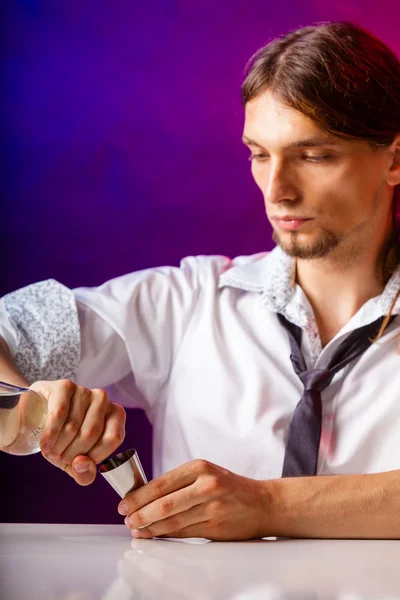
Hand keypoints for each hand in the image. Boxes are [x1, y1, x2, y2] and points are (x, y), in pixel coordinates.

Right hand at [31, 379, 125, 485]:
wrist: (35, 417)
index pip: (113, 438)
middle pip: (91, 433)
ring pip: (73, 426)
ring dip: (58, 446)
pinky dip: (50, 434)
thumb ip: (85, 473)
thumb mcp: (75, 463)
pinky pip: (59, 414)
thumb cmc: (62, 440)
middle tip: (60, 456)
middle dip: (71, 453)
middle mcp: (103, 399)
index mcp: (115, 415)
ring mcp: (84, 390)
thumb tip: (82, 465)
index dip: (94, 455)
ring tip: (51, 449)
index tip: (79, 461)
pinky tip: (44, 443)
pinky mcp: (64, 386)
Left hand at [118, 459, 271, 539]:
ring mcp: (211, 507)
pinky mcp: (215, 527)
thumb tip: (145, 495)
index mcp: (200, 467)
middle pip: (163, 504)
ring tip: (136, 529)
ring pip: (172, 521)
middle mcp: (206, 485)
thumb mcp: (207, 473)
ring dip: (149, 528)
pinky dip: (165, 535)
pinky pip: (183, 533)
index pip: (161, 483)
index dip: (139, 496)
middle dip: (140, 514)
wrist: (263, 502)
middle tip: (126, 519)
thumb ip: (179, 482)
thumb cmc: (230, 487)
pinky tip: (154, 535)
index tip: (124, 502)